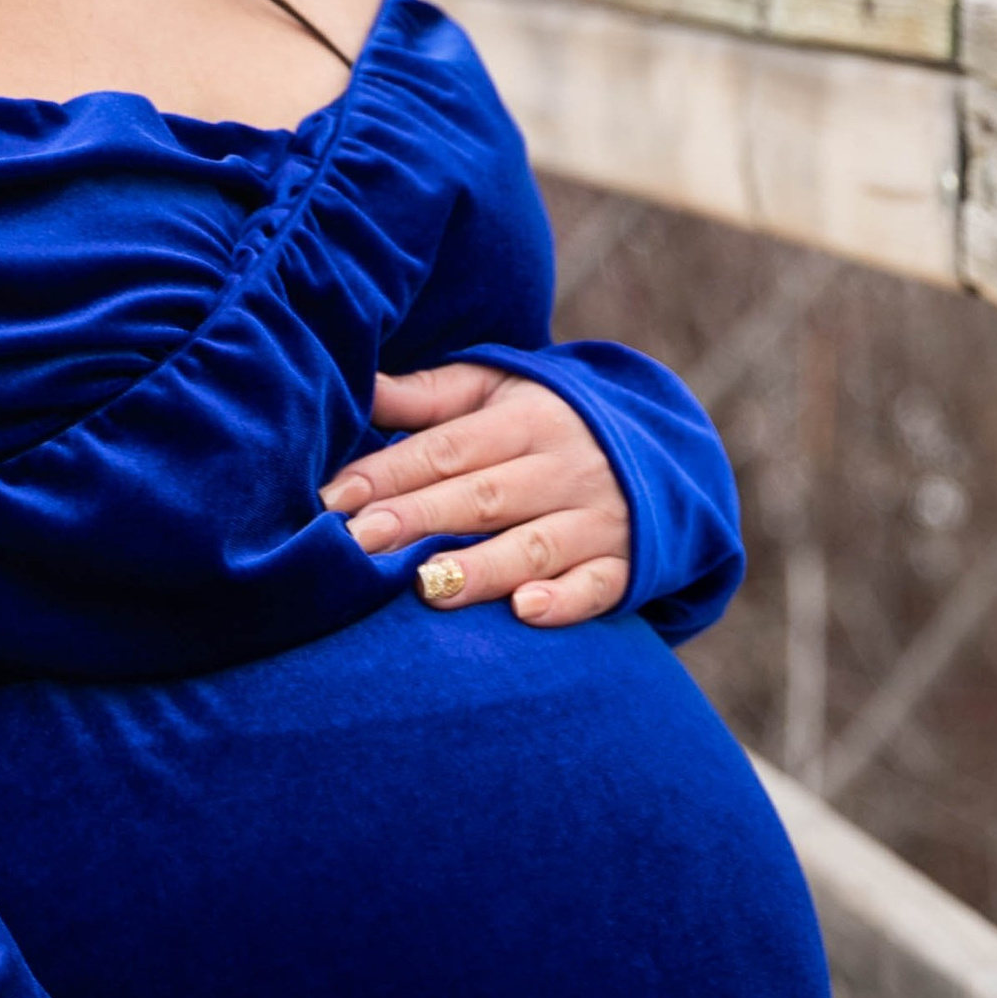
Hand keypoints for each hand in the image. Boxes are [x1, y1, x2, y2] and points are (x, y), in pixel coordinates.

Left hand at [322, 363, 630, 625]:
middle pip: (482, 496)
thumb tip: (360, 386)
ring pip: (534, 545)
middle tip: (359, 543)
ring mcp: (598, 519)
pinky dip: (564, 600)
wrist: (662, 451)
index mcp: (527, 419)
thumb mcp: (497, 391)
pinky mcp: (625, 565)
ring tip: (426, 584)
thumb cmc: (548, 421)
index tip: (334, 499)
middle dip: (418, 519)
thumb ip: (429, 397)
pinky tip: (524, 611)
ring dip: (481, 566)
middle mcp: (564, 467)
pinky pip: (597, 586)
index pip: (448, 448)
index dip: (388, 473)